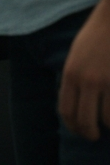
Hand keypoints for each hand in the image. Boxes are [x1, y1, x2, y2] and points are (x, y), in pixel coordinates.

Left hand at [59, 0, 109, 139]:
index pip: (66, 110)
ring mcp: (104, 82)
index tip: (79, 130)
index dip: (73, 126)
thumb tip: (76, 102)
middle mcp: (84, 80)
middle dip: (89, 133)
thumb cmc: (96, 35)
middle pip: (84, 121)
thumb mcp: (76, 55)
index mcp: (69, 72)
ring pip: (106, 120)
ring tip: (108, 122)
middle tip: (95, 136)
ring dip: (108, 124)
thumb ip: (75, 77)